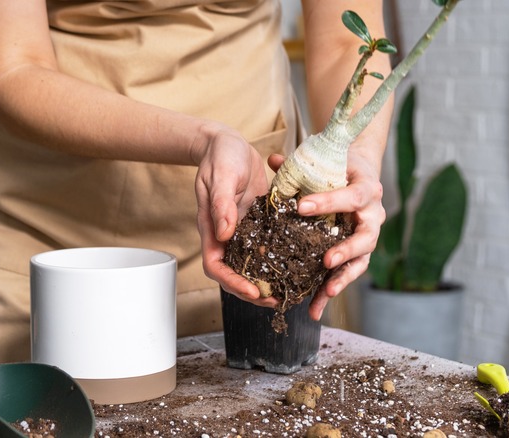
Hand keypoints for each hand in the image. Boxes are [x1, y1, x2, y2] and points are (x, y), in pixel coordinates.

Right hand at [195, 124, 279, 307]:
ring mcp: (242, 230)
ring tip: (288, 291)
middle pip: (233, 273)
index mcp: (211, 227)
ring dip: (266, 280)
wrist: (228, 143)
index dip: (232, 282)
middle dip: (252, 291)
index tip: (253, 291)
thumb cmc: (221, 156)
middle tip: (277, 300)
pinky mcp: (257, 222)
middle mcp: (226, 234)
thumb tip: (224, 234)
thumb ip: (222, 204)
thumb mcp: (221, 176)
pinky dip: (277, 259)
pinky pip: (266, 247)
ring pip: (251, 265)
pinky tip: (296, 265)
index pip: (215, 266)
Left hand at [269, 146, 385, 320]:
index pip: (350, 197)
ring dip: (342, 278)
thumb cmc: (339, 166)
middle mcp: (373, 215)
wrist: (359, 173)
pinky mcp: (359, 253)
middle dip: (346, 249)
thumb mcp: (324, 161)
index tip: (301, 206)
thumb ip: (298, 164)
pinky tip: (316, 308)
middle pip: (365, 236)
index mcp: (367, 189)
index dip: (328, 202)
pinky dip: (332, 290)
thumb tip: (272, 159)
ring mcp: (368, 236)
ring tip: (326, 291)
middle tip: (326, 259)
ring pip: (360, 261)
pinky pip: (347, 274)